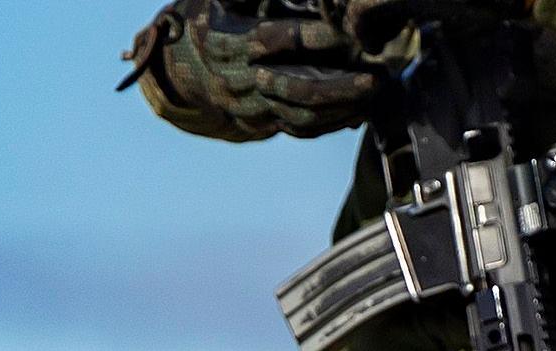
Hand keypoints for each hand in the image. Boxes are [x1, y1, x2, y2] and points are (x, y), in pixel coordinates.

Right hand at [128, 0, 382, 140]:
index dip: (310, 38)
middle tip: (374, 77)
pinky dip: (330, 122)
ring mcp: (247, 107)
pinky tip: (359, 110)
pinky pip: (298, 128)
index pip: (272, 41)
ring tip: (375, 92)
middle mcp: (235, 80)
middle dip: (338, 85)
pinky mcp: (259, 123)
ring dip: (341, 107)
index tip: (344, 32)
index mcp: (224, 43)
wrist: (180, 65)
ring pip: (298, 114)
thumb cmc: (210, 16)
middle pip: (292, 87)